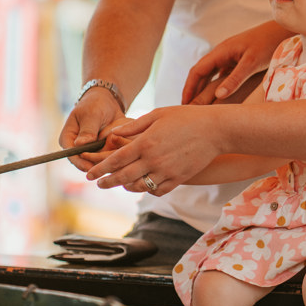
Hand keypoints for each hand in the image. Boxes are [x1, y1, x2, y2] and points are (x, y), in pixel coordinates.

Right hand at [58, 89, 124, 172]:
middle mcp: (76, 148)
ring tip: (118, 164)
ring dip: (107, 164)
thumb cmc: (95, 105)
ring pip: (96, 163)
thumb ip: (87, 130)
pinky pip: (106, 159)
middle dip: (96, 166)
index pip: (71, 155)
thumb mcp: (91, 114)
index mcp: (67, 139)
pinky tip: (122, 159)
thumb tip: (80, 144)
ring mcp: (88, 151)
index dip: (81, 163)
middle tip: (109, 167)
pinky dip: (114, 158)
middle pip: (84, 163)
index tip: (92, 167)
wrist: (107, 102)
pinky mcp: (100, 152)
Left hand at [88, 105, 223, 192]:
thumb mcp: (158, 114)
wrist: (215, 130)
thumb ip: (134, 126)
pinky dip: (148, 190)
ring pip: (139, 187)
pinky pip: (157, 191)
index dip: (100, 169)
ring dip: (127, 186)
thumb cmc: (186, 118)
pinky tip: (145, 184)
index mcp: (145, 143)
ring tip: (122, 183)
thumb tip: (114, 135)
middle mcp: (153, 160)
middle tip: (99, 184)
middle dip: (107, 182)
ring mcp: (166, 172)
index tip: (90, 175)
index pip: (115, 161)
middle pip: (122, 177)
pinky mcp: (178, 179)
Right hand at [183, 22, 287, 103]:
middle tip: (187, 110)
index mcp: (221, 51)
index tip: (184, 104)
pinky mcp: (237, 60)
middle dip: (192, 90)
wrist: (282, 30)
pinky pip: (221, 75)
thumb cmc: (268, 43)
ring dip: (202, 88)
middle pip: (200, 73)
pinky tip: (217, 98)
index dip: (188, 88)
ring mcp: (229, 56)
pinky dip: (215, 86)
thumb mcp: (252, 63)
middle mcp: (222, 53)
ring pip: (210, 74)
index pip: (197, 71)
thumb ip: (235, 79)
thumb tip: (218, 95)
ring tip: (198, 106)